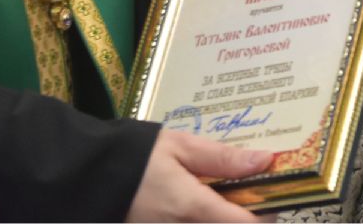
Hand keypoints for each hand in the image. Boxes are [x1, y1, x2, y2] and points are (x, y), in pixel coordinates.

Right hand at [124, 129, 272, 222]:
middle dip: (244, 218)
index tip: (272, 198)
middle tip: (248, 198)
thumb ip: (223, 158)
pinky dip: (205, 222)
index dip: (267, 214)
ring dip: (225, 219)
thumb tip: (265, 160)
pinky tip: (203, 209)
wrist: (89, 176)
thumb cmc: (136, 156)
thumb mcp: (180, 146)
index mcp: (193, 208)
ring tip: (224, 201)